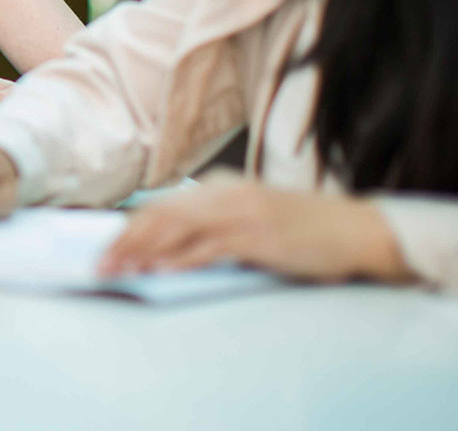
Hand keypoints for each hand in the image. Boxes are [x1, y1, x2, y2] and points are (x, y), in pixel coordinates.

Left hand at [99, 177, 413, 282]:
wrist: (356, 229)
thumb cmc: (302, 229)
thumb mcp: (250, 217)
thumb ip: (211, 226)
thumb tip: (162, 249)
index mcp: (219, 187)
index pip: (162, 206)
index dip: (128, 229)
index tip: (104, 251)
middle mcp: (226, 194)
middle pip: (162, 216)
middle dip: (126, 242)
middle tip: (101, 266)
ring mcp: (243, 213)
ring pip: (179, 229)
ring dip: (145, 251)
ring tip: (121, 269)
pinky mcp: (260, 236)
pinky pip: (212, 247)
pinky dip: (183, 258)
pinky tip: (163, 270)